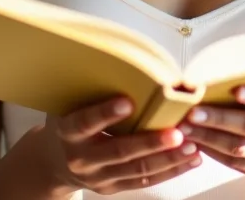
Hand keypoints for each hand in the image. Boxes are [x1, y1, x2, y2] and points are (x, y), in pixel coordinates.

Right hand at [37, 96, 201, 194]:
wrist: (52, 161)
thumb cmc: (68, 120)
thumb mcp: (68, 103)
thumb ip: (90, 90)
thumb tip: (123, 59)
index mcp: (67, 132)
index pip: (84, 122)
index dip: (105, 113)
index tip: (128, 102)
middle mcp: (82, 158)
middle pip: (119, 152)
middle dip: (150, 143)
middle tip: (176, 132)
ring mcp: (98, 177)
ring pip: (137, 170)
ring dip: (168, 159)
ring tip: (192, 146)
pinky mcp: (113, 187)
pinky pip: (145, 181)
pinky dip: (170, 171)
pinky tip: (190, 160)